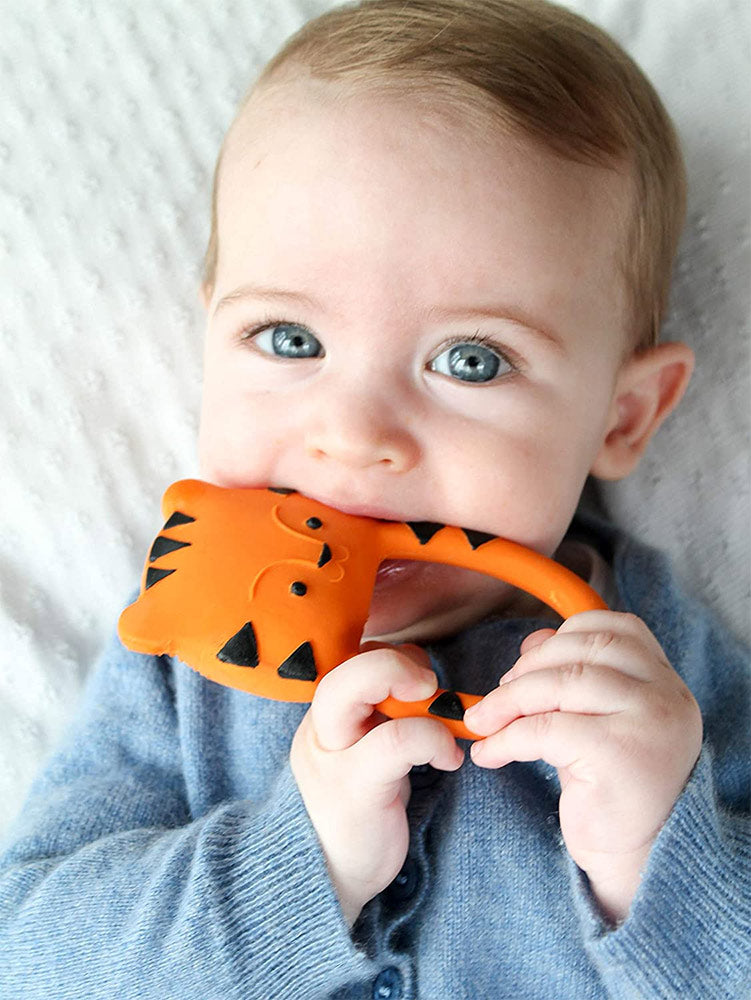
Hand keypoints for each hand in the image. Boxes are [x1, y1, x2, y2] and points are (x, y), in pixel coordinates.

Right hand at [290, 644, 463, 926]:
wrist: (323, 877)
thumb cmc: (356, 808)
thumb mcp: (363, 751)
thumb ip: (383, 714)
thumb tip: (423, 679)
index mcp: (325, 714)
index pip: (349, 658)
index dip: (391, 655)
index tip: (421, 681)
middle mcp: (321, 729)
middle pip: (342, 671)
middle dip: (392, 664)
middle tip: (428, 685)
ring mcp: (332, 757)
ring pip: (355, 694)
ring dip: (417, 700)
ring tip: (446, 726)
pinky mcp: (355, 788)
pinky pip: (395, 741)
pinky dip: (434, 739)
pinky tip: (448, 760)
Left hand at [463, 611, 702, 922]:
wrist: (636, 859)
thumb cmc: (610, 785)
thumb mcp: (598, 718)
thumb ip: (576, 674)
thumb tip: (532, 640)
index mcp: (664, 679)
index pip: (615, 627)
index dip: (561, 636)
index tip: (526, 662)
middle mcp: (666, 695)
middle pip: (583, 650)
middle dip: (527, 669)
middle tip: (495, 699)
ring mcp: (648, 722)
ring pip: (561, 684)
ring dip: (508, 701)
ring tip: (481, 723)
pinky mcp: (619, 755)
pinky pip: (546, 729)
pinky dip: (506, 739)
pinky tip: (489, 755)